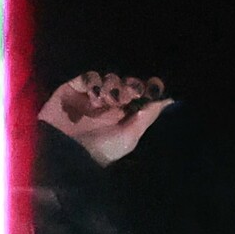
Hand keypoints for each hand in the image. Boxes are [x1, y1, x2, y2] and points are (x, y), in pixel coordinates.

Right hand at [37, 71, 174, 164]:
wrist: (65, 155)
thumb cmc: (100, 152)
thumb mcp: (129, 137)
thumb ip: (147, 117)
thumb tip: (169, 100)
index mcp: (124, 116)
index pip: (139, 94)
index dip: (146, 89)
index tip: (154, 87)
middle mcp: (109, 104)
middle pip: (125, 83)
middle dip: (130, 86)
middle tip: (131, 93)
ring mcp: (91, 96)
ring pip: (108, 78)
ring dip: (112, 86)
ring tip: (109, 100)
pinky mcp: (73, 89)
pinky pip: (88, 78)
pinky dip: (94, 83)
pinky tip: (94, 97)